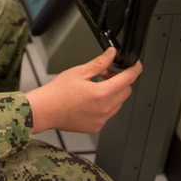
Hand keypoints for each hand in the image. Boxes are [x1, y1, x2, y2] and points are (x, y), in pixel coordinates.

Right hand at [25, 48, 141, 134]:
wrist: (45, 110)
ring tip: (95, 87)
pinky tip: (90, 100)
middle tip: (105, 74)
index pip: (128, 79)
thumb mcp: (79, 71)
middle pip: (126, 91)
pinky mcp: (96, 126)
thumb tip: (112, 54)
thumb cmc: (57, 92)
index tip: (136, 64)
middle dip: (120, 80)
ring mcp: (101, 120)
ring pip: (118, 103)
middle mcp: (104, 109)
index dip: (134, 69)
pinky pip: (109, 113)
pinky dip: (105, 105)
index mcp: (101, 93)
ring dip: (113, 93)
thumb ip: (99, 63)